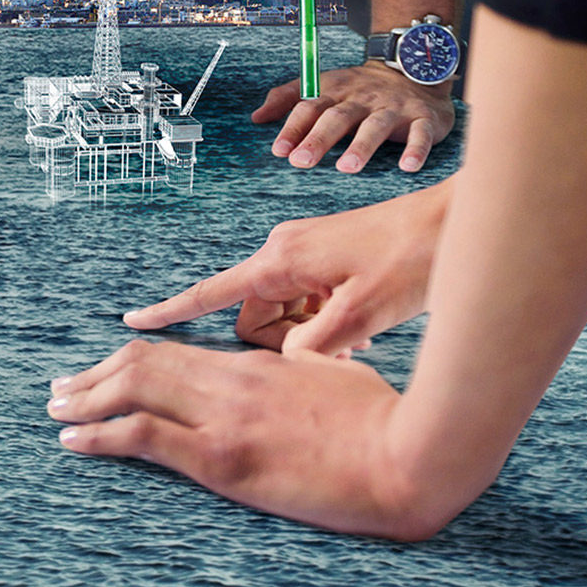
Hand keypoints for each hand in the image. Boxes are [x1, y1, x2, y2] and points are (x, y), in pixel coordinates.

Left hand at [48, 340, 450, 540]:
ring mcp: (224, 417)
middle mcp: (230, 381)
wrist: (410, 453)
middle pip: (141, 365)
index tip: (103, 370)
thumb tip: (298, 363)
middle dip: (92, 377)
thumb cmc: (387, 420)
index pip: (174, 353)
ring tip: (56, 411)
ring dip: (84, 401)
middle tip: (61, 390)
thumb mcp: (339, 379)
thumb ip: (306, 369)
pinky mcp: (224, 458)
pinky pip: (144, 436)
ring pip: (132, 389)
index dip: (130, 358)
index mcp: (255, 364)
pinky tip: (74, 442)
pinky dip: (100, 435)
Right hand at [122, 179, 451, 354]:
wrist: (453, 223)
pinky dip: (326, 320)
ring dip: (311, 333)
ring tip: (359, 336)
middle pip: (255, 316)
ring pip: (284, 313)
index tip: (133, 324)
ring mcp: (305, 253)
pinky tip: (363, 325)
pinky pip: (307, 301)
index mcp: (279, 261)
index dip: (170, 312)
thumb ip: (312, 348)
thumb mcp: (360, 315)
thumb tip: (289, 363)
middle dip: (284, 342)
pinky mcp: (326, 258)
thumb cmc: (411, 261)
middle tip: (337, 349)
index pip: (209, 294)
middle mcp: (282, 251)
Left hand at [253, 61, 453, 171]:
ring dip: (361, 146)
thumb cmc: (360, 89)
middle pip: (338, 118)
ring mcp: (393, 108)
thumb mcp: (323, 86)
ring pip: (375, 126)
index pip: (309, 108)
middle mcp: (362, 100)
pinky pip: (420, 133)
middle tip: (301, 161)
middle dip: (319, 139)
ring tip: (347, 167)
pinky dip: (416, 149)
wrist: (413, 70)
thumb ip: (288, 99)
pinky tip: (408, 166)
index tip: (279, 150)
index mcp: (335, 93)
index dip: (293, 128)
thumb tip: (256, 117)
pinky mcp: (423, 118)